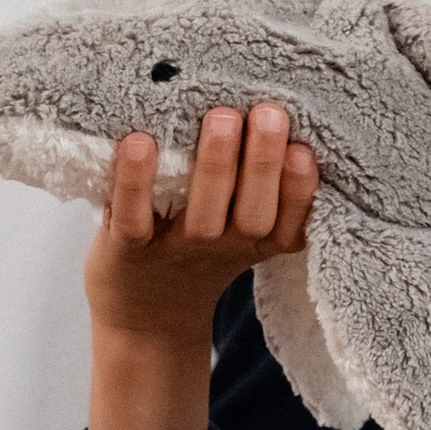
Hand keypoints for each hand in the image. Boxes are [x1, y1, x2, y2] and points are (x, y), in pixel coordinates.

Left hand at [85, 105, 318, 429]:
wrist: (144, 317)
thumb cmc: (198, 251)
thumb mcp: (242, 232)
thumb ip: (262, 186)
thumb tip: (278, 115)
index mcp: (257, 241)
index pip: (290, 222)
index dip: (300, 190)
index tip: (303, 150)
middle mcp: (222, 247)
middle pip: (253, 215)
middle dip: (264, 164)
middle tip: (269, 112)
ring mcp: (175, 250)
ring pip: (202, 216)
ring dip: (214, 165)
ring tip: (221, 117)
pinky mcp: (127, 250)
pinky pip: (134, 218)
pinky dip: (134, 183)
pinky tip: (139, 142)